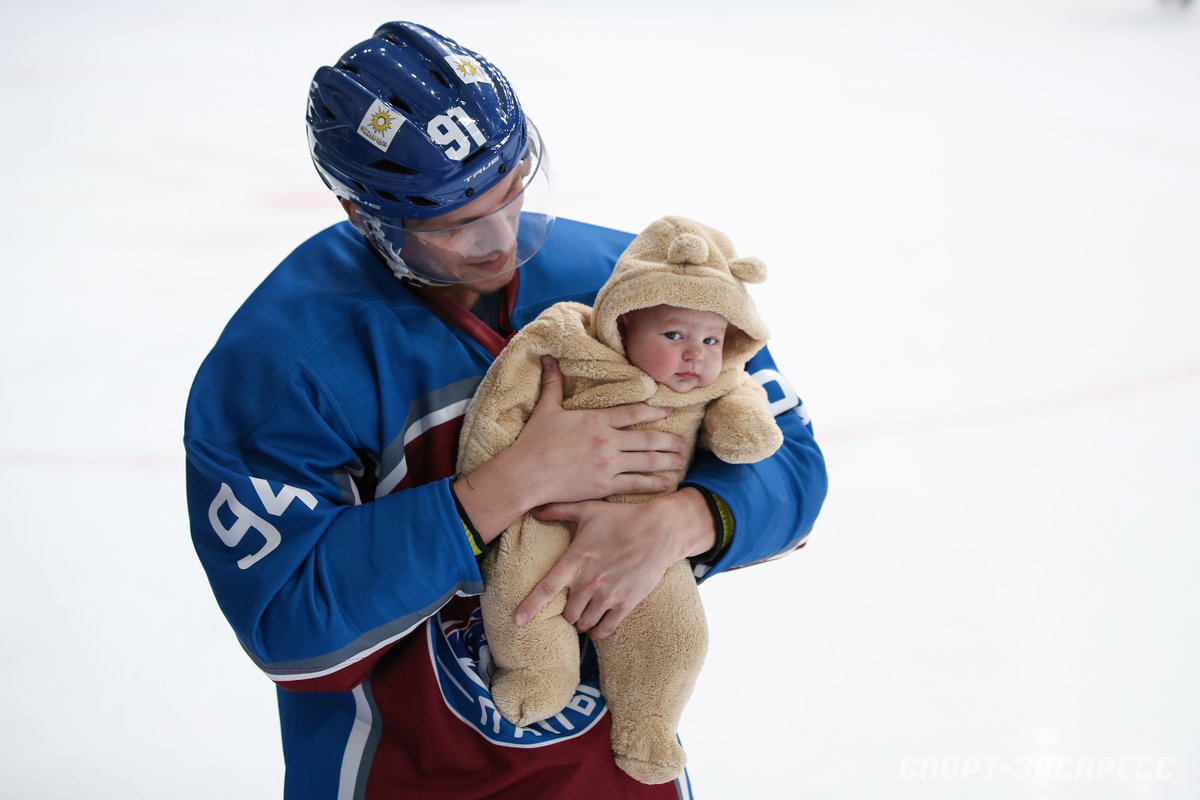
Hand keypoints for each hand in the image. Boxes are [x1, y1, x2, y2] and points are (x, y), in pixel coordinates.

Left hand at [513, 487, 716, 638]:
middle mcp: (589, 581)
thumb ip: (559, 511)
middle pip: (566, 613)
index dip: (530, 607)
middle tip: (569, 607)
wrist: (660, 530)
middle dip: (564, 613)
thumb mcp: (589, 510)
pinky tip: (597, 627)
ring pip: (584, 624)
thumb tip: (534, 509)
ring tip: (583, 615)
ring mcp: (608, 595)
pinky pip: (605, 630)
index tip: (517, 621)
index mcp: (576, 560)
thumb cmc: (623, 518)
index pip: (546, 589)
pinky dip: (598, 632)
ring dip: (581, 623)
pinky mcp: (626, 603)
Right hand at [516, 356, 686, 504]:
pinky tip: (665, 483)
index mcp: (596, 420)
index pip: (634, 413)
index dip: (656, 411)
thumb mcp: (546, 409)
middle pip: (648, 439)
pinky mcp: (604, 485)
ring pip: (647, 461)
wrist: (525, 474)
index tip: (671, 412)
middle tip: (683, 443)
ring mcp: (608, 464)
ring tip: (681, 461)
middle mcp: (608, 441)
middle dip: (669, 440)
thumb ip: (553, 384)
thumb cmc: (533, 442)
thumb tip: (549, 358)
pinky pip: (635, 484)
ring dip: (667, 461)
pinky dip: (653, 483)